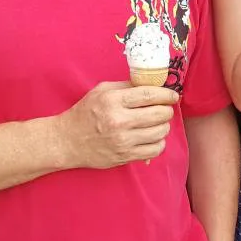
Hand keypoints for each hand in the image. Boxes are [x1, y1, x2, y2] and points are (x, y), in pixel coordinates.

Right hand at [55, 82, 178, 168]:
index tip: (173, 95)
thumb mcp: (102, 91)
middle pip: (159, 114)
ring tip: (156, 123)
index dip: (167, 94)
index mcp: (113, 101)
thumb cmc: (85, 113)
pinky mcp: (125, 156)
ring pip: (160, 132)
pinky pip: (155, 150)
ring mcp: (123, 141)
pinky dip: (158, 142)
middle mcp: (119, 121)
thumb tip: (154, 84)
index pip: (150, 95)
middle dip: (167, 110)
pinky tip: (152, 137)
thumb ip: (127, 86)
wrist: (67, 141)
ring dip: (163, 126)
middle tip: (164, 109)